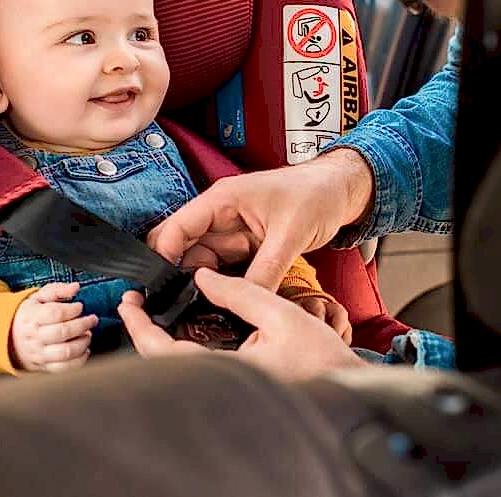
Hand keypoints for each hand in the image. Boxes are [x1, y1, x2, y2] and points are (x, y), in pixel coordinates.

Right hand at [10, 282, 99, 372]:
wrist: (10, 338)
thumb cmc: (30, 316)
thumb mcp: (39, 298)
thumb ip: (58, 290)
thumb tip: (75, 287)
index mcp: (32, 317)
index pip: (55, 313)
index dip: (72, 309)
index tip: (79, 306)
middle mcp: (35, 337)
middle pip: (63, 332)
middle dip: (83, 325)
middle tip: (92, 320)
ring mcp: (39, 354)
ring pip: (65, 352)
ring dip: (83, 343)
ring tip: (87, 334)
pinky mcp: (44, 366)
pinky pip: (64, 368)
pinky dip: (80, 360)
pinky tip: (84, 350)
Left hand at [118, 269, 365, 380]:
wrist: (346, 385)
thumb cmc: (322, 357)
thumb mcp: (282, 314)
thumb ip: (240, 292)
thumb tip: (203, 276)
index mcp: (229, 370)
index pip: (166, 352)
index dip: (140, 328)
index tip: (129, 304)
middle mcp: (222, 385)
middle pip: (164, 363)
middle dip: (144, 332)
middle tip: (135, 304)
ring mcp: (227, 389)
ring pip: (179, 366)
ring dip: (161, 340)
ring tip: (153, 311)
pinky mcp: (235, 386)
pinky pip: (197, 368)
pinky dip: (182, 347)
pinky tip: (183, 328)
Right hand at [147, 148, 374, 289]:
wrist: (341, 191)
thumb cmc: (316, 194)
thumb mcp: (291, 234)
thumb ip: (266, 270)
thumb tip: (246, 300)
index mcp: (223, 200)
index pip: (178, 227)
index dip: (164, 256)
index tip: (160, 288)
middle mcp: (221, 215)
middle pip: (184, 248)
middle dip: (179, 275)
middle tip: (180, 306)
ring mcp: (233, 231)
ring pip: (203, 262)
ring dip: (203, 284)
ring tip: (204, 309)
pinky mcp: (246, 245)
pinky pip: (225, 268)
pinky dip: (224, 284)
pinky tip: (225, 302)